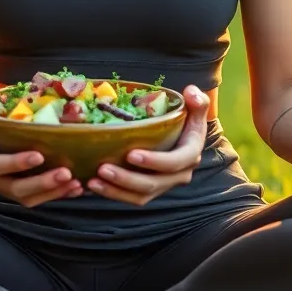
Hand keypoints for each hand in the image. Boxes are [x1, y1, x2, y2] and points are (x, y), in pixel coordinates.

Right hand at [0, 90, 81, 206]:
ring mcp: (2, 187)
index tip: (39, 155)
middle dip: (42, 183)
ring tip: (76, 183)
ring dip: (53, 193)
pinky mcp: (13, 189)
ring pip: (27, 198)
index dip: (17, 163)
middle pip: (16, 189)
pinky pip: (35, 198)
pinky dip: (56, 195)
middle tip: (67, 172)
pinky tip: (76, 188)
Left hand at [84, 85, 210, 205]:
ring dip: (116, 191)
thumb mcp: (195, 109)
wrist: (184, 138)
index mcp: (190, 155)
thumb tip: (191, 92)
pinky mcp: (150, 191)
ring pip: (140, 196)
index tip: (131, 154)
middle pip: (153, 183)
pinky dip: (113, 194)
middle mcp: (179, 175)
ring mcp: (163, 185)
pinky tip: (94, 185)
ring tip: (93, 181)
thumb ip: (198, 101)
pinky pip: (131, 198)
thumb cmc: (186, 120)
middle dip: (126, 179)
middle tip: (102, 168)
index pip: (174, 162)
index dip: (154, 161)